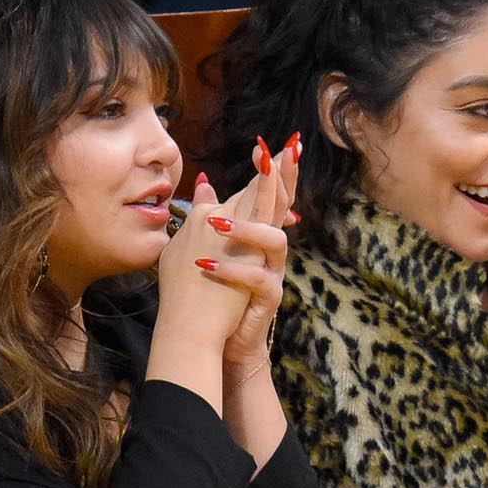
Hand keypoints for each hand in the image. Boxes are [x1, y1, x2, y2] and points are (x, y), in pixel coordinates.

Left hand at [201, 135, 299, 381]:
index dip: (273, 171)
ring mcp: (272, 273)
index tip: (266, 145)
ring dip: (248, 229)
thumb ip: (213, 216)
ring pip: (275, 242)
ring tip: (220, 223)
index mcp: (256, 235)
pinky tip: (208, 266)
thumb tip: (205, 183)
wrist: (219, 341)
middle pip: (282, 208)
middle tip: (275, 155)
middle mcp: (269, 251)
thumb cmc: (217, 295)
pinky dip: (233, 271)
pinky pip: (259, 280)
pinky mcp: (268, 300)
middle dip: (281, 181)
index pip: (268, 196)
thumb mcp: (212, 248)